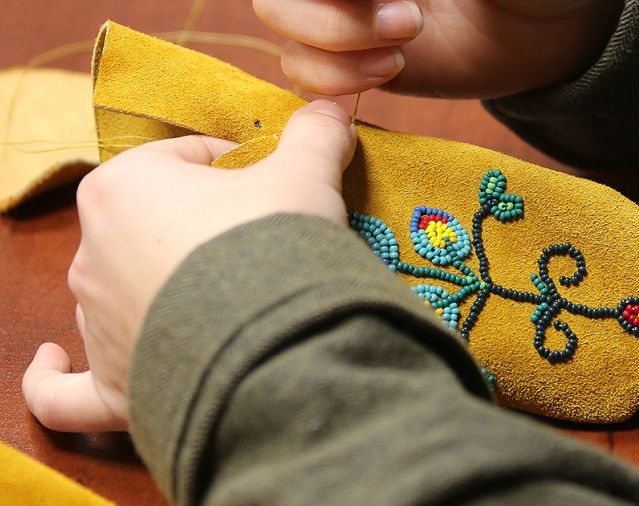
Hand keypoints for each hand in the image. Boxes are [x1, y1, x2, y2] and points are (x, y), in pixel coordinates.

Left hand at [22, 101, 356, 431]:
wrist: (278, 342)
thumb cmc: (274, 244)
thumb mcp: (305, 174)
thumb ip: (313, 136)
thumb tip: (329, 110)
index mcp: (123, 187)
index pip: (186, 159)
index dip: (239, 167)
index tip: (277, 187)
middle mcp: (93, 253)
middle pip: (153, 225)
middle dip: (202, 228)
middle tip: (263, 241)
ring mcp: (98, 323)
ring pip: (121, 293)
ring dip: (157, 288)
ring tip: (217, 299)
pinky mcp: (113, 386)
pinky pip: (64, 392)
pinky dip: (54, 377)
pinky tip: (52, 360)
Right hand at [253, 0, 622, 96]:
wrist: (552, 26)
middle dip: (329, 13)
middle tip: (409, 21)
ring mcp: (344, 10)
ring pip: (281, 19)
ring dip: (332, 41)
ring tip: (404, 50)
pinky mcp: (353, 60)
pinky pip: (303, 70)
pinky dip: (333, 79)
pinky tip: (393, 70)